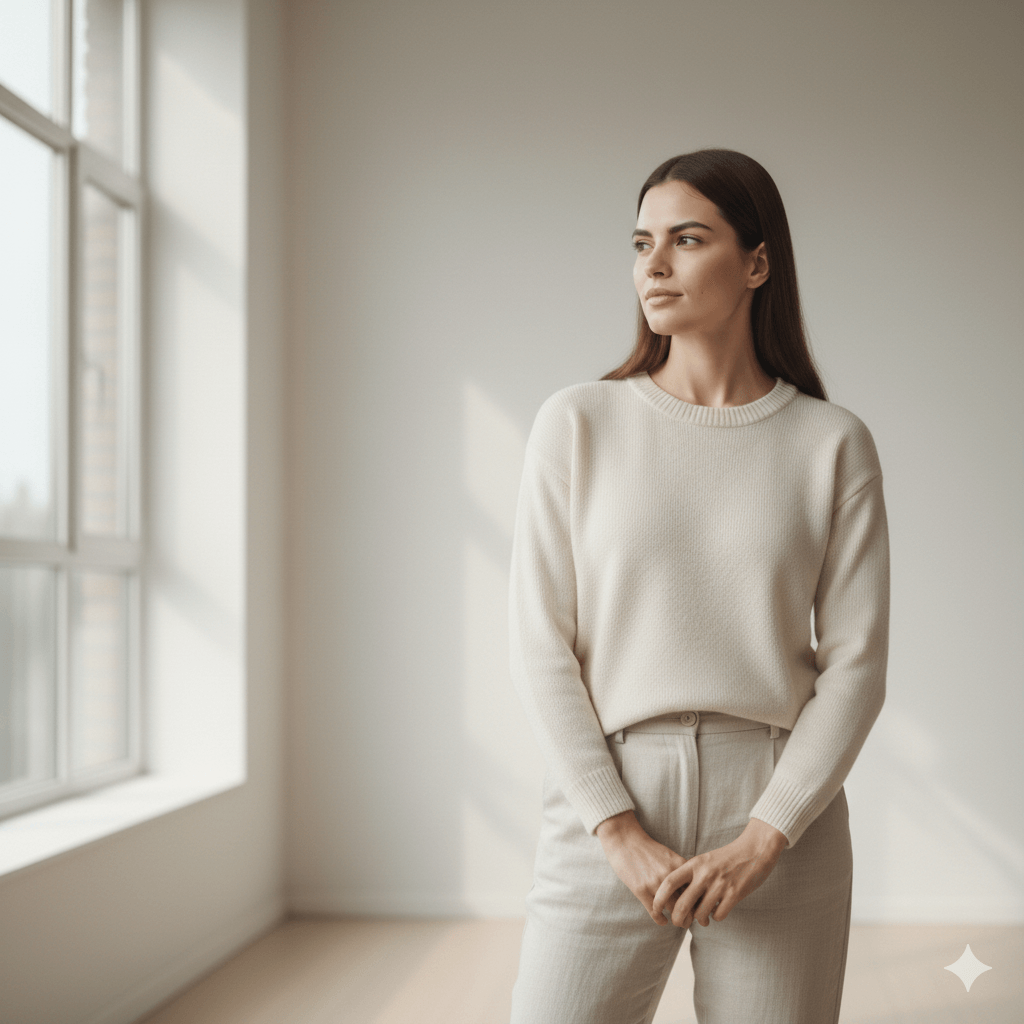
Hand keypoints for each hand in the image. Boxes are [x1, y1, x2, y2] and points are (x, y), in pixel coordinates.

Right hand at [596, 811, 690, 925]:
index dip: (701, 903)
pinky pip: (655, 912)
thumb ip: (681, 872)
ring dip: (677, 920)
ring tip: (677, 922)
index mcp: (679, 865)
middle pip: (688, 904)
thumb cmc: (648, 849)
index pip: (697, 890)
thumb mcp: (669, 856)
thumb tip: (695, 890)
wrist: (624, 839)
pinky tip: (662, 921)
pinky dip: (661, 920)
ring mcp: (654, 883)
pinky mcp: (640, 890)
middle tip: (689, 921)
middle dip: (690, 916)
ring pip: (672, 911)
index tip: (699, 909)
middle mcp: (669, 875)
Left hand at [651, 817, 787, 928]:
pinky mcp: (734, 894)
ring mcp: (719, 884)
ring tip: (703, 918)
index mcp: (694, 864)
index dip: (660, 897)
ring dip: (700, 920)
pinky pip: (719, 915)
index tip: (656, 908)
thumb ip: (692, 875)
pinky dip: (716, 918)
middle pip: (682, 904)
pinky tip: (718, 912)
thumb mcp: (705, 860)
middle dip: (678, 918)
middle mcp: (704, 874)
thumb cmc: (727, 857)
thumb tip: (678, 896)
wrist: (754, 850)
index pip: (670, 882)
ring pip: (700, 914)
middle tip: (679, 923)